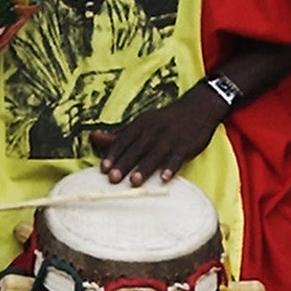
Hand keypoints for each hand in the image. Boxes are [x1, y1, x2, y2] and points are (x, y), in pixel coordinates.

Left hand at [90, 84, 226, 184]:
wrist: (197, 108)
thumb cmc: (163, 121)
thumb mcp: (141, 124)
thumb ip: (118, 135)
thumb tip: (93, 137)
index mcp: (141, 124)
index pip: (124, 140)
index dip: (113, 154)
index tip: (103, 168)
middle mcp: (154, 130)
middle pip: (137, 148)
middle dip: (125, 163)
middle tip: (113, 179)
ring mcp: (171, 137)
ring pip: (155, 153)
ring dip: (145, 167)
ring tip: (134, 182)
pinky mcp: (186, 145)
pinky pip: (177, 158)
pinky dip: (171, 167)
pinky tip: (165, 178)